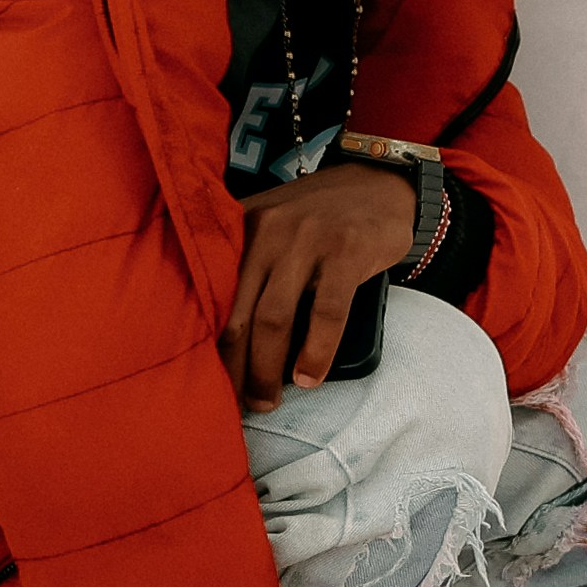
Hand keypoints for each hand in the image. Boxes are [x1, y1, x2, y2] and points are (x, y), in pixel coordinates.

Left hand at [220, 161, 416, 411]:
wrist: (381, 183)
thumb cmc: (320, 216)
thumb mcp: (271, 223)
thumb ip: (244, 262)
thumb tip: (223, 336)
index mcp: (241, 226)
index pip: (211, 294)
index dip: (206, 344)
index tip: (207, 380)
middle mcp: (267, 230)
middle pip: (238, 314)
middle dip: (234, 368)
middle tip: (239, 403)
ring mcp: (307, 239)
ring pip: (274, 318)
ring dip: (267, 369)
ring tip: (268, 400)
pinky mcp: (346, 251)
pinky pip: (326, 313)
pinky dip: (316, 352)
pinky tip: (309, 377)